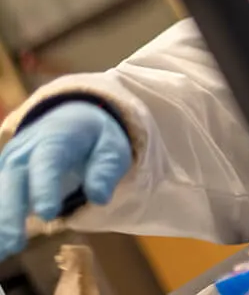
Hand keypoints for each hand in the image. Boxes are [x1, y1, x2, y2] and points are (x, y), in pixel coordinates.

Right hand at [0, 101, 130, 260]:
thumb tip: (100, 197)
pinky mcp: (2, 177)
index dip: (45, 187)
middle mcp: (25, 150)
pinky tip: (1, 247)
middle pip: (13, 180)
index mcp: (56, 137)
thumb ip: (105, 170)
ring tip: (3, 252)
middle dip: (10, 213)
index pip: (46, 161)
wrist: (70, 120)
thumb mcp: (111, 147)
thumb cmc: (93, 138)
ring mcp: (8, 163)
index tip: (48, 214)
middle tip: (16, 245)